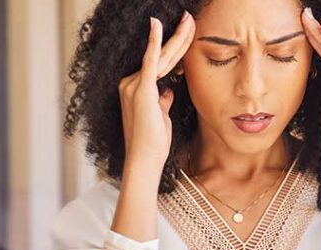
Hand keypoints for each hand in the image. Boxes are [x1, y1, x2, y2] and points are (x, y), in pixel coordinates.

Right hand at [118, 13, 195, 175]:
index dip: (174, 46)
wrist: (144, 159)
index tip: (185, 31)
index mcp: (135, 88)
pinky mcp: (141, 90)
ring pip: (163, 58)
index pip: (160, 62)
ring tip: (189, 21)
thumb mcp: (161, 116)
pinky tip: (157, 24)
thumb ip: (162, 99)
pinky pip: (150, 61)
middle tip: (190, 18)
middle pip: (162, 56)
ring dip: (178, 39)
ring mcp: (134, 85)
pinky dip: (154, 42)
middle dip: (178, 36)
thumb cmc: (153, 143)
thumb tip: (168, 90)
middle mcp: (130, 82)